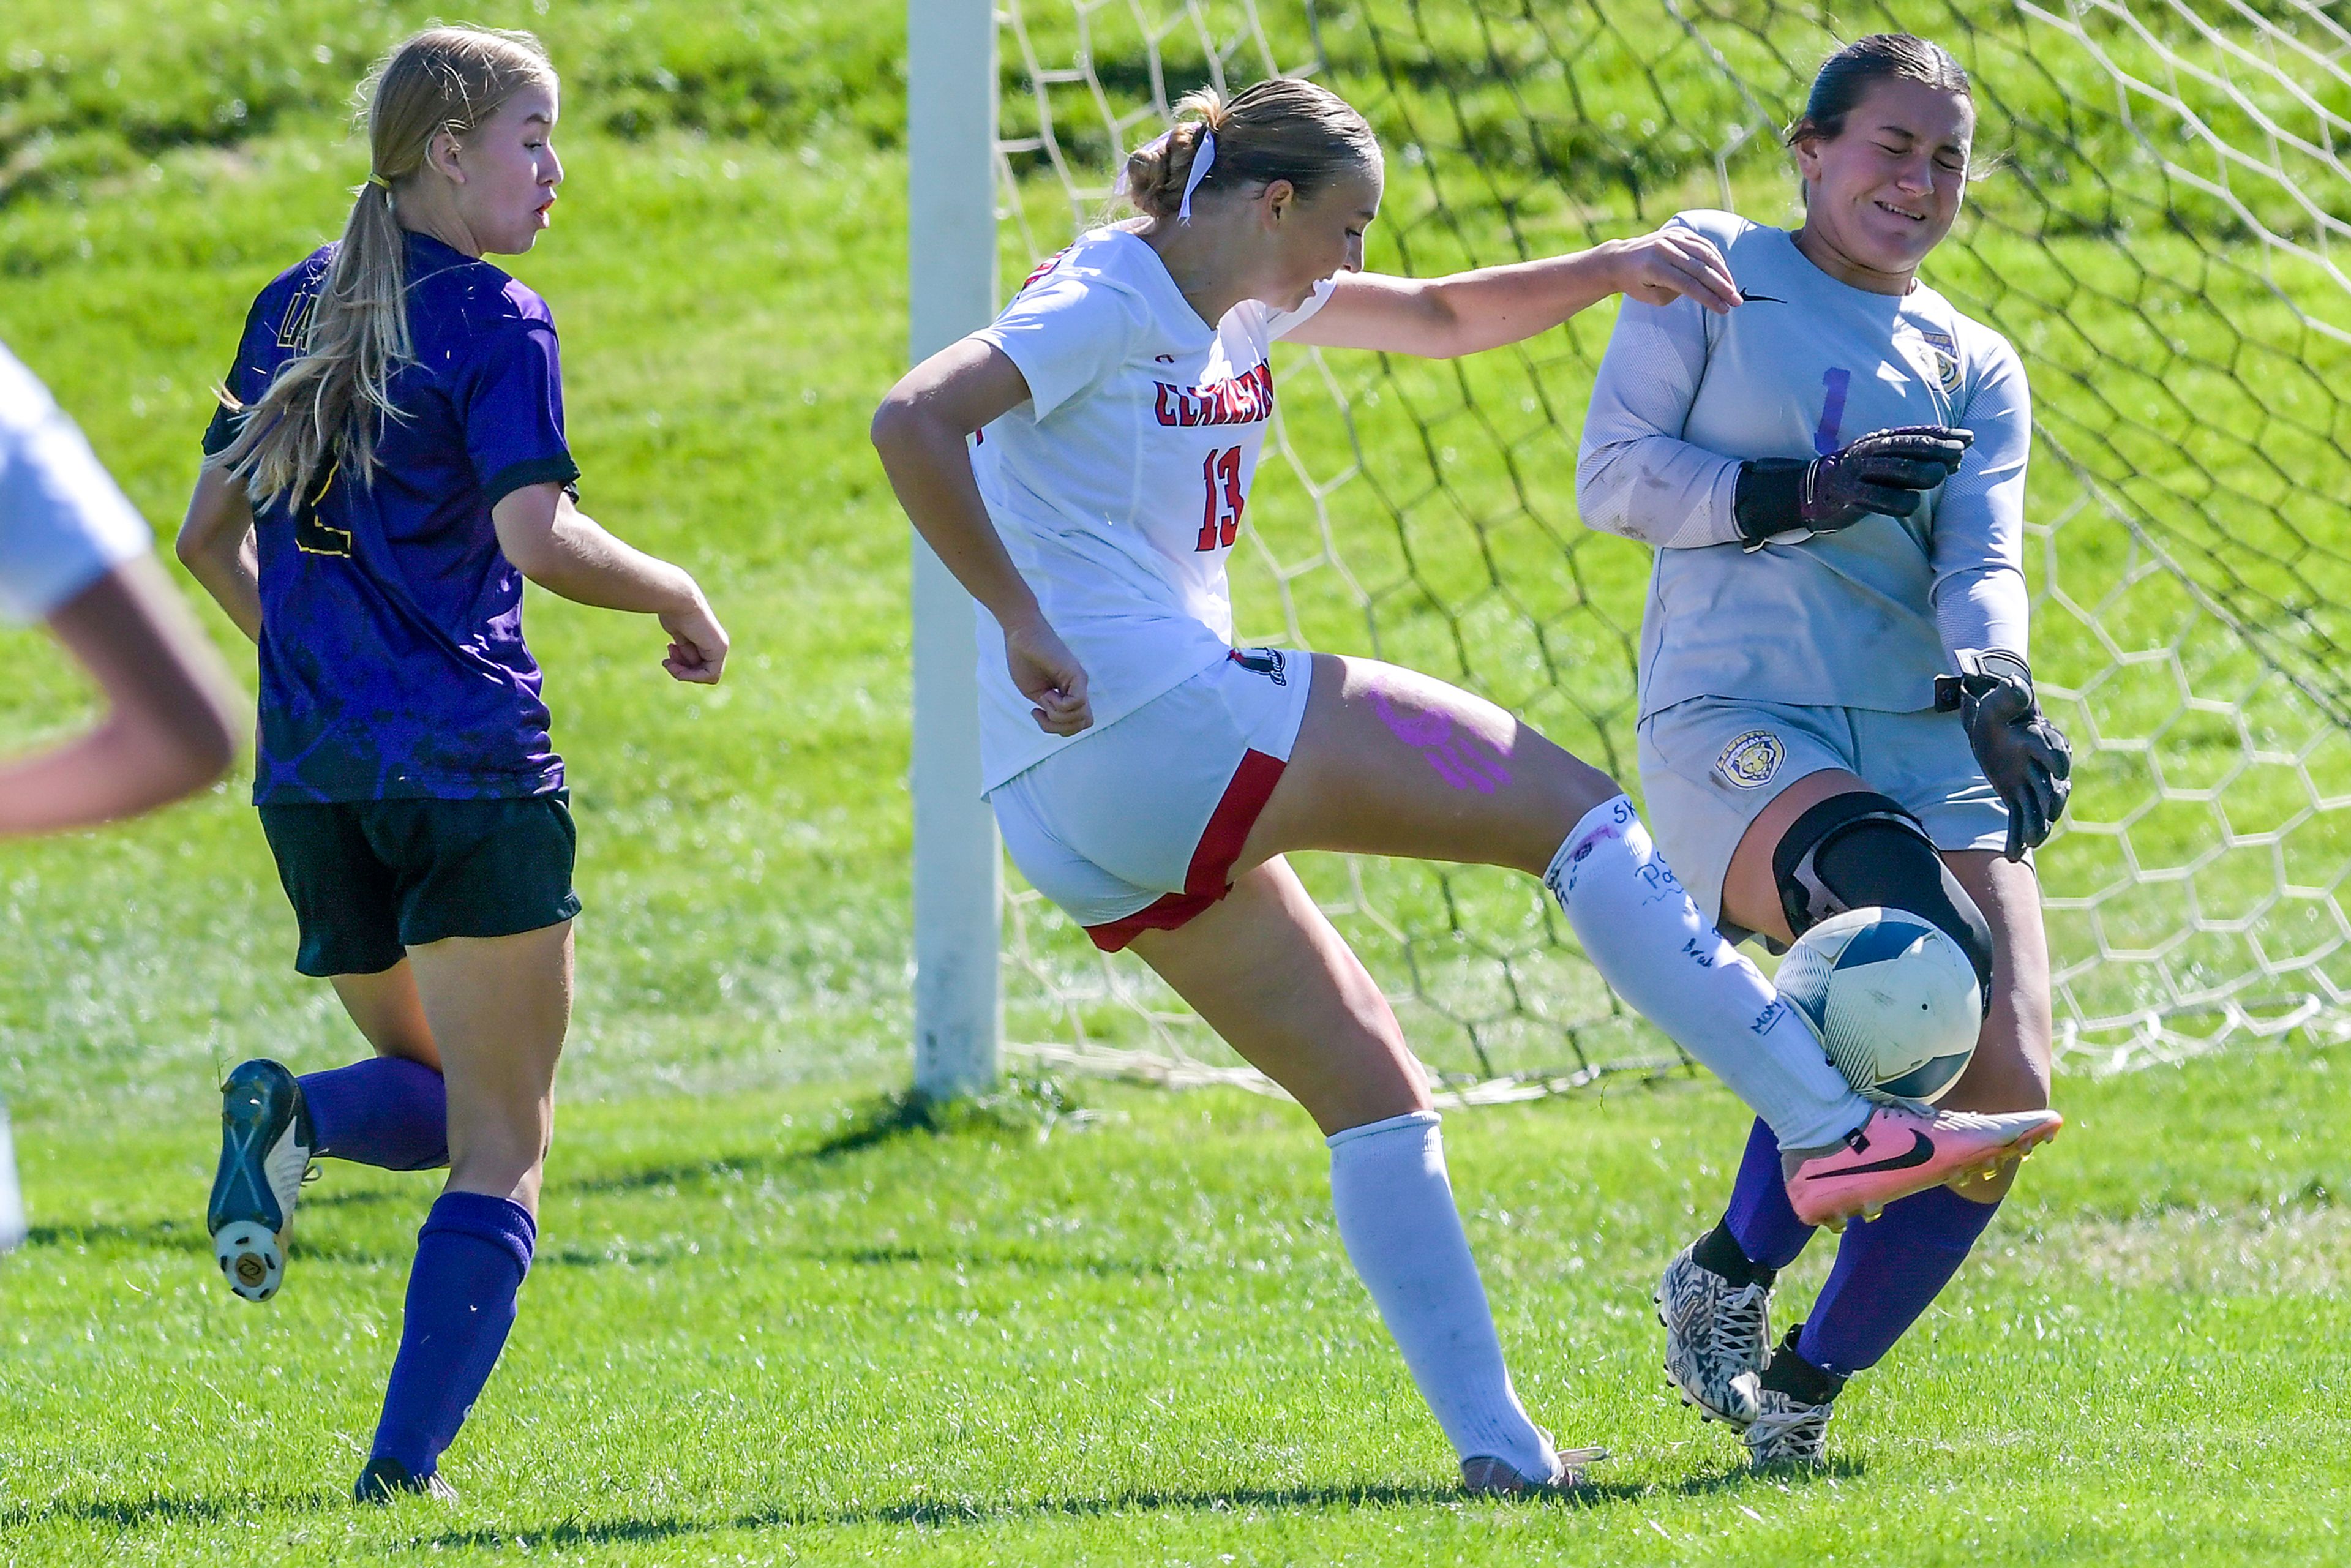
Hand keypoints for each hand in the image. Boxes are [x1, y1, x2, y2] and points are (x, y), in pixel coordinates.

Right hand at [658, 591, 728, 684]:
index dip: (683, 665)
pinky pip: (710, 675)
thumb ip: (686, 649)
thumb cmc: (673, 611)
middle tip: (667, 661)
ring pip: (705, 675)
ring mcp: (720, 646)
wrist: (678, 600)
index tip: (669, 650)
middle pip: (701, 671)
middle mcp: (717, 643)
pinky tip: (675, 666)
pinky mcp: (720, 648)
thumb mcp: (679, 635)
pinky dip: (691, 675)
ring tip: (668, 663)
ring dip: (683, 673)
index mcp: (708, 638)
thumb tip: (685, 664)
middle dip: (682, 669)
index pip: (699, 664)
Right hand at [1003, 614, 1091, 735]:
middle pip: (1082, 724)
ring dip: (1057, 714)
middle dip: (1059, 727)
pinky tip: (1047, 692)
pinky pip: (1075, 703)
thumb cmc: (1024, 659)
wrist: (1021, 634)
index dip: (1058, 728)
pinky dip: (1058, 704)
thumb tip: (1061, 719)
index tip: (1037, 712)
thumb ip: (1050, 709)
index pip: (1077, 724)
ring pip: (1080, 718)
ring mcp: (1080, 682)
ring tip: (1044, 696)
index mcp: (1069, 694)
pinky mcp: (1077, 675)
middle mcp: (1079, 689)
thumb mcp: (1036, 693)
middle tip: (1041, 710)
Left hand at [1610, 227, 1742, 314]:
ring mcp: (1672, 237)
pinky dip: (1716, 257)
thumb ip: (1675, 293)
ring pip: (1705, 253)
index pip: (1688, 285)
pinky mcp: (1678, 231)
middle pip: (1700, 268)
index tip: (1724, 310)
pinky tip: (1724, 272)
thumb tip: (1701, 288)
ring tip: (1732, 289)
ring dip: (1723, 272)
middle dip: (1721, 286)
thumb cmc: (1636, 283)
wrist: (1620, 259)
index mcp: (1654, 267)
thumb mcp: (1651, 297)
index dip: (1709, 298)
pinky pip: (1703, 243)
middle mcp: (1664, 248)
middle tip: (1736, 301)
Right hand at [1733, 425, 1973, 546]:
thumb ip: (1915, 463)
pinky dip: (1896, 501)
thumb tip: (1956, 461)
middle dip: (1937, 449)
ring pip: (1895, 469)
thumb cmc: (1857, 479)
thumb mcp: (1885, 465)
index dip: (1943, 435)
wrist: (1810, 493)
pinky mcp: (1847, 495)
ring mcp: (1857, 473)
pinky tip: (1912, 504)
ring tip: (1941, 475)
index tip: (1968, 438)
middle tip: (1959, 453)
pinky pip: (1875, 498)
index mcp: (1879, 442)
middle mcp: (1869, 453)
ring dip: (1921, 471)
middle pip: (1908, 448)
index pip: (1916, 435)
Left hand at [1937, 651, 2071, 860]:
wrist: (1995, 722)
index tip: (2059, 767)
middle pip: (2053, 784)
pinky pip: (2021, 818)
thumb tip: (2015, 682)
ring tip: (2032, 841)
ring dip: (2038, 824)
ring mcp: (2032, 782)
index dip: (2056, 757)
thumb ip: (2009, 696)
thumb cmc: (1997, 709)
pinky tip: (2013, 855)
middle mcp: (2042, 763)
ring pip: (2040, 806)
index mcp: (2040, 738)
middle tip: (2050, 815)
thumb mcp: (1998, 702)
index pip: (2053, 749)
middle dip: (2052, 800)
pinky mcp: (2019, 795)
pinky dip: (2018, 836)